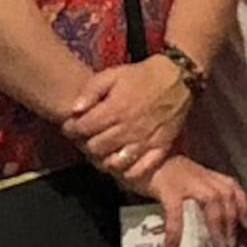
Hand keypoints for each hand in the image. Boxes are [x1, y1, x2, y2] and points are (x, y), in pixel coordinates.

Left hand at [63, 54, 190, 185]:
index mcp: (115, 109)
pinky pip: (141, 169)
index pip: (84, 128)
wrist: (177, 79)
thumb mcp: (113, 74)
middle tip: (86, 139)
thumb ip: (91, 91)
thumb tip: (74, 109)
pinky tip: (122, 164)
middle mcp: (128, 129)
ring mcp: (145, 141)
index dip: (71, 129)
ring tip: (102, 152)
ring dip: (104, 159)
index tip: (69, 127)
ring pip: (116, 163)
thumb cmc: (141, 76)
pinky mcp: (160, 148)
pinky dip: (128, 172)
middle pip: (96, 148)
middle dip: (86, 144)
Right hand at [137, 153, 246, 246]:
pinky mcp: (167, 188)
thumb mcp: (178, 177)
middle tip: (230, 244)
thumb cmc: (153, 169)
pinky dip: (176, 233)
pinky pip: (176, 214)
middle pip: (226, 194)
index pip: (231, 185)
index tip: (245, 224)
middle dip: (232, 221)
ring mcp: (184, 180)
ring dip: (217, 226)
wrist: (130, 155)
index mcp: (202, 172)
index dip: (242, 204)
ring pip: (211, 201)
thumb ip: (189, 191)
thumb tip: (196, 221)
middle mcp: (198, 174)